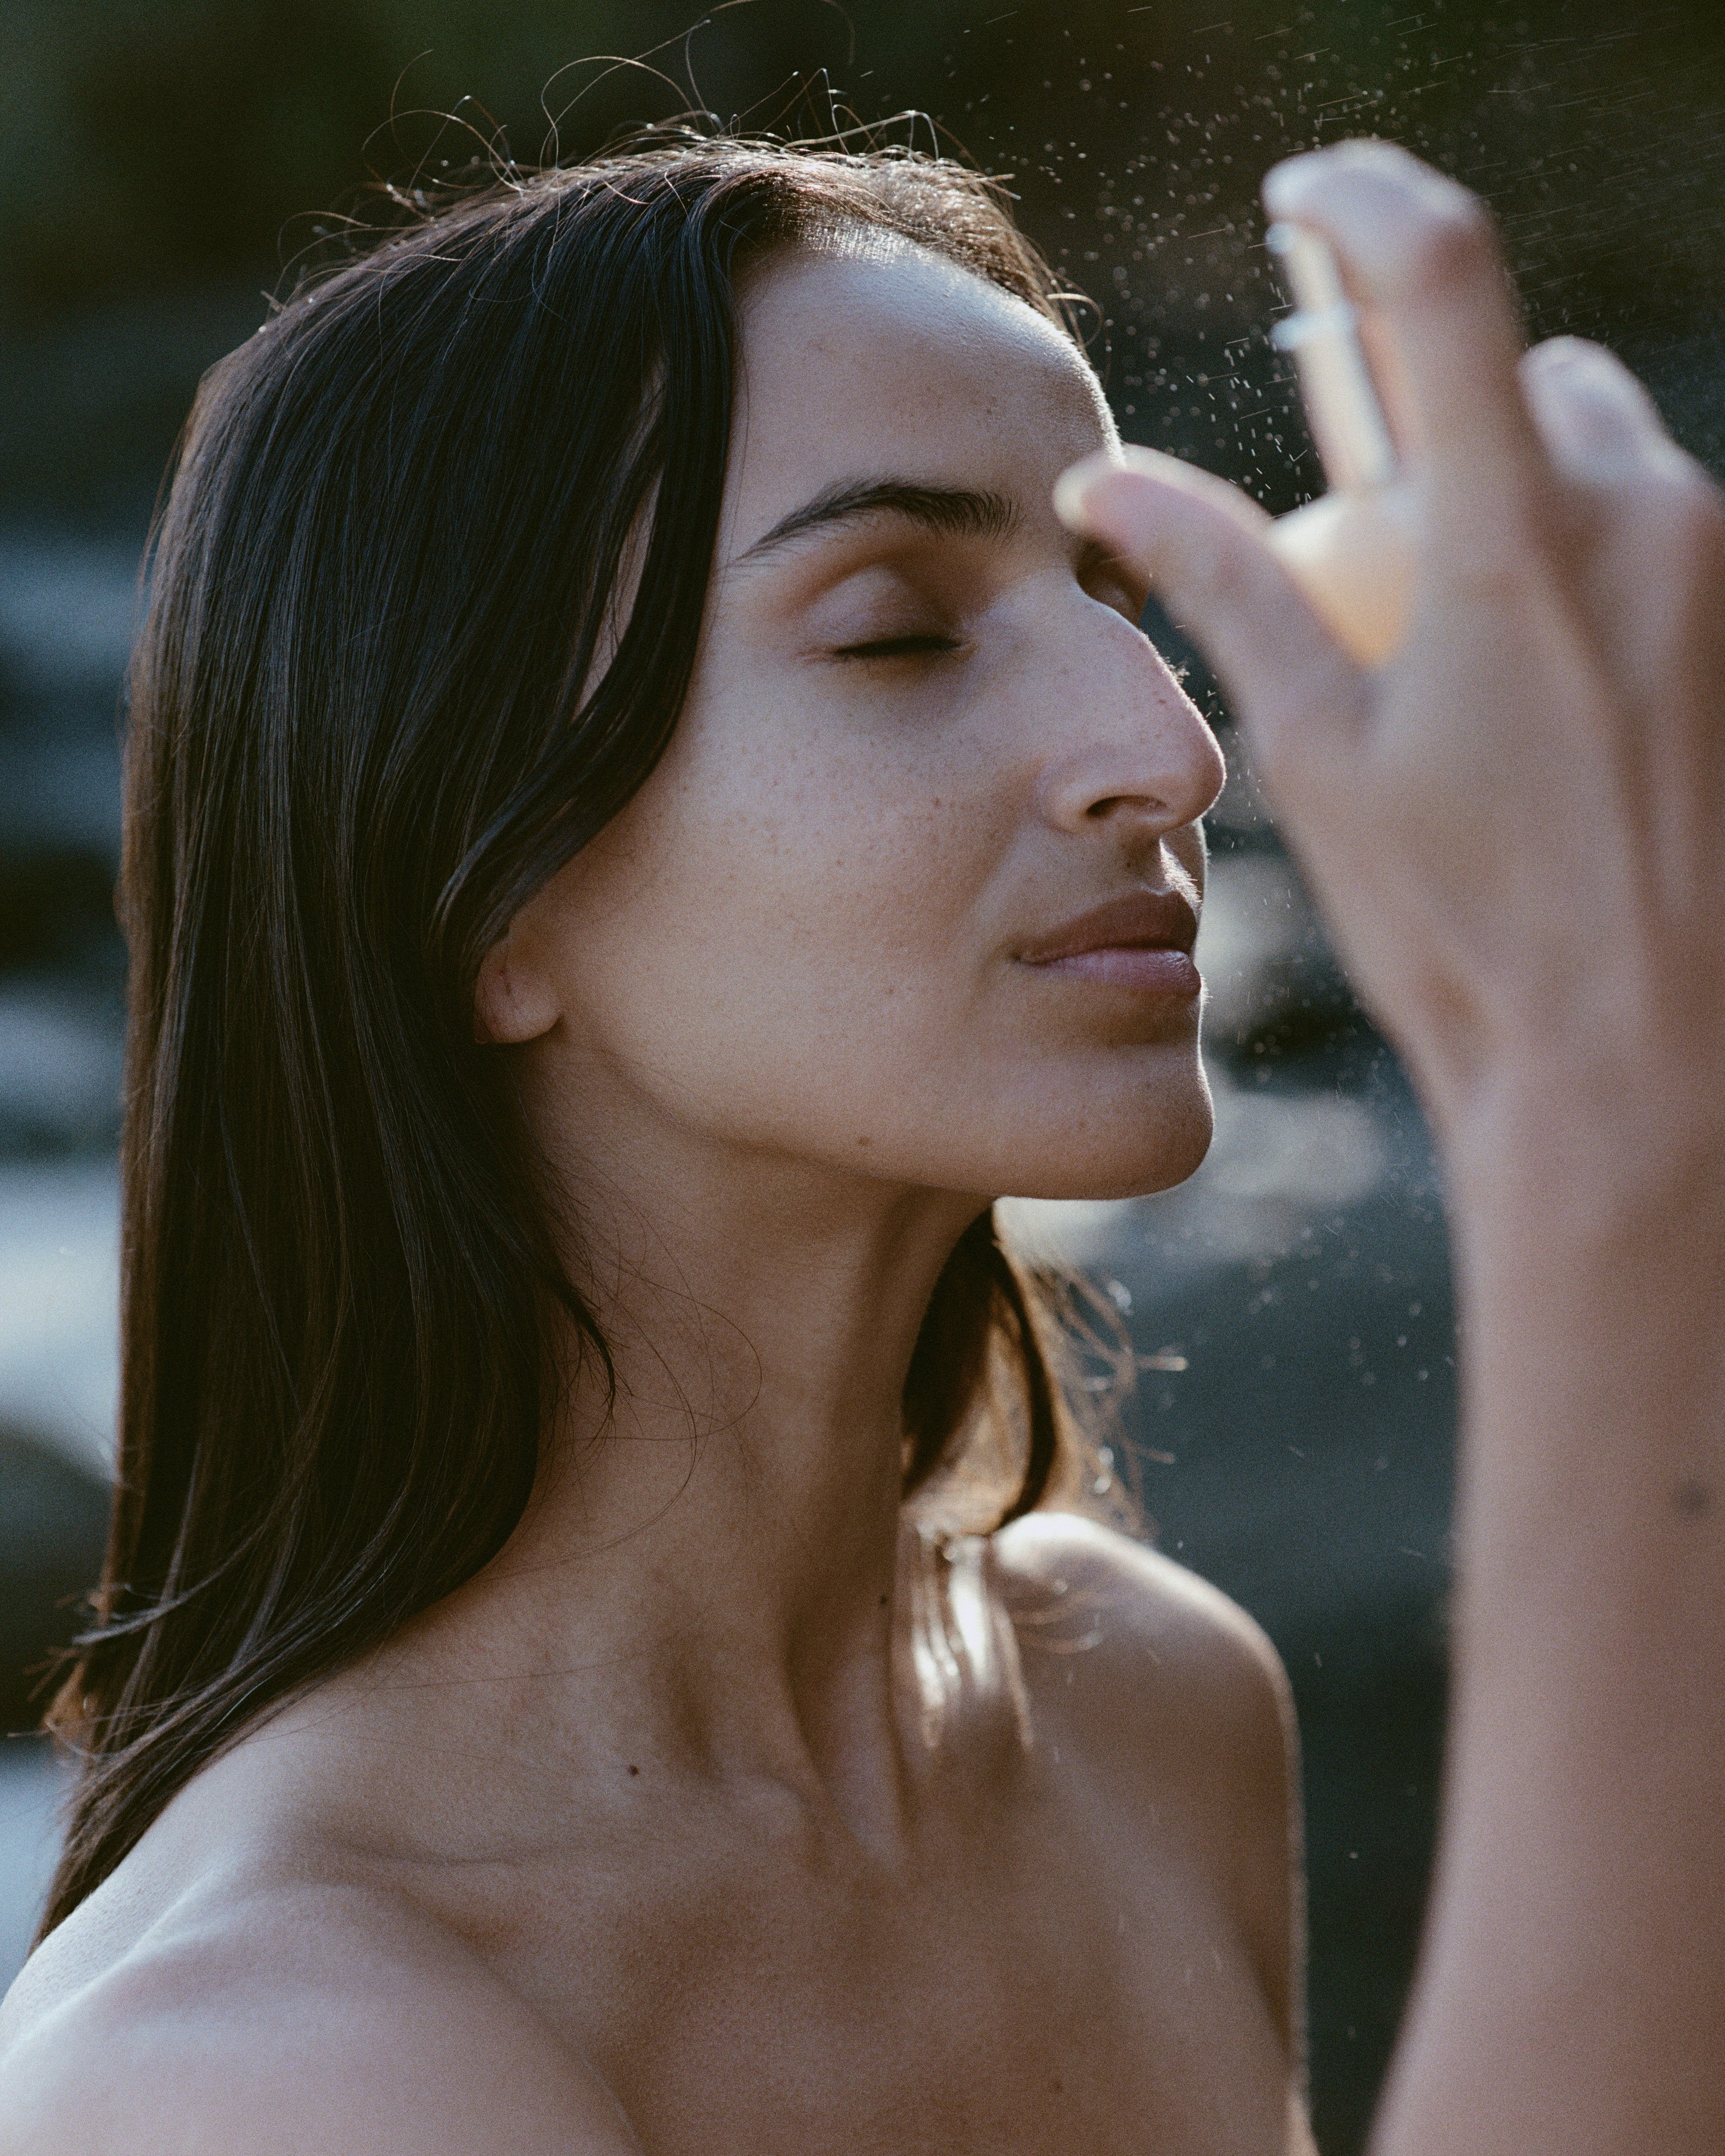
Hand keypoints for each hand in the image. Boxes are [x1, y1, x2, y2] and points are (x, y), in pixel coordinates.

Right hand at [1056, 140, 1724, 1176]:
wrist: (1639, 1055)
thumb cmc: (1462, 924)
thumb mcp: (1319, 755)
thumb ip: (1224, 587)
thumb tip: (1112, 489)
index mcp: (1514, 542)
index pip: (1439, 276)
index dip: (1360, 200)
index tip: (1308, 193)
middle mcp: (1645, 520)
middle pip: (1524, 372)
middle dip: (1435, 415)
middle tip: (1366, 529)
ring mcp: (1715, 571)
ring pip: (1598, 452)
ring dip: (1516, 492)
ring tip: (1458, 644)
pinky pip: (1653, 530)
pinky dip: (1582, 562)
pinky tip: (1541, 694)